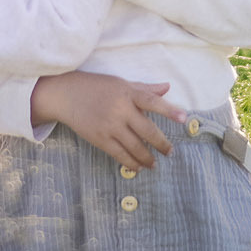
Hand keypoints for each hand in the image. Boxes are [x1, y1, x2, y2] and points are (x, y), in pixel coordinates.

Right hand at [31, 72, 180, 168]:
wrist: (66, 95)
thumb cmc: (96, 87)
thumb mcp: (120, 83)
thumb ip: (144, 88)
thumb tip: (167, 88)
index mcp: (128, 93)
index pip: (153, 102)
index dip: (169, 110)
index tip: (184, 118)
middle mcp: (120, 110)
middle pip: (147, 130)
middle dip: (162, 144)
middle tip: (170, 152)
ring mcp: (110, 126)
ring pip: (135, 146)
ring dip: (147, 157)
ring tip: (155, 163)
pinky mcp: (99, 139)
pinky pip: (119, 154)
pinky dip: (130, 162)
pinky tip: (138, 167)